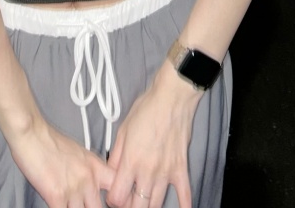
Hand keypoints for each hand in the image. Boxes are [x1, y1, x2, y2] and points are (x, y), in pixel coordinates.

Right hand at [9, 117, 115, 207]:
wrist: (32, 133)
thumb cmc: (49, 141)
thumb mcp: (78, 153)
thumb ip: (87, 170)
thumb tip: (90, 185)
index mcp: (95, 166)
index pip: (118, 186)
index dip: (118, 199)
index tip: (113, 204)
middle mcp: (88, 178)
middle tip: (83, 205)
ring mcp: (73, 188)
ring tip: (68, 205)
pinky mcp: (56, 196)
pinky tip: (57, 206)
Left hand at [105, 63, 201, 207]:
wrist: (172, 98)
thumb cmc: (147, 109)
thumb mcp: (123, 129)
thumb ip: (116, 154)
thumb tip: (110, 172)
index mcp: (131, 161)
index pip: (117, 198)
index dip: (113, 200)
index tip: (114, 196)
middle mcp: (148, 171)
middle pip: (137, 207)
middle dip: (130, 207)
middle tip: (129, 200)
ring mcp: (166, 172)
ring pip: (157, 205)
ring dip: (149, 206)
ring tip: (145, 202)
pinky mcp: (181, 169)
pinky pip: (185, 194)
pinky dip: (184, 206)